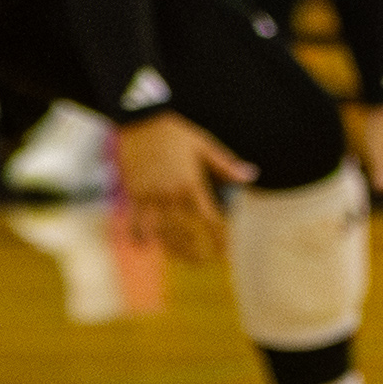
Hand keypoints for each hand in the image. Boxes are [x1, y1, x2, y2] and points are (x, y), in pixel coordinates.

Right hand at [115, 109, 238, 261]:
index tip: (223, 251)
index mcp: (191, 184)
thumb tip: (250, 176)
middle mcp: (170, 194)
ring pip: (161, 231)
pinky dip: (139, 235)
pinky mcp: (133, 193)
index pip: (209, 219)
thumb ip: (225, 166)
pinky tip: (144, 246)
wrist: (139, 122)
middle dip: (195, 250)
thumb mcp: (204, 145)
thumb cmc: (175, 133)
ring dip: (171, 247)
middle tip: (202, 261)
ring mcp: (149, 196)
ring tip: (180, 257)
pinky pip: (135, 221)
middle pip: (185, 232)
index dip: (218, 239)